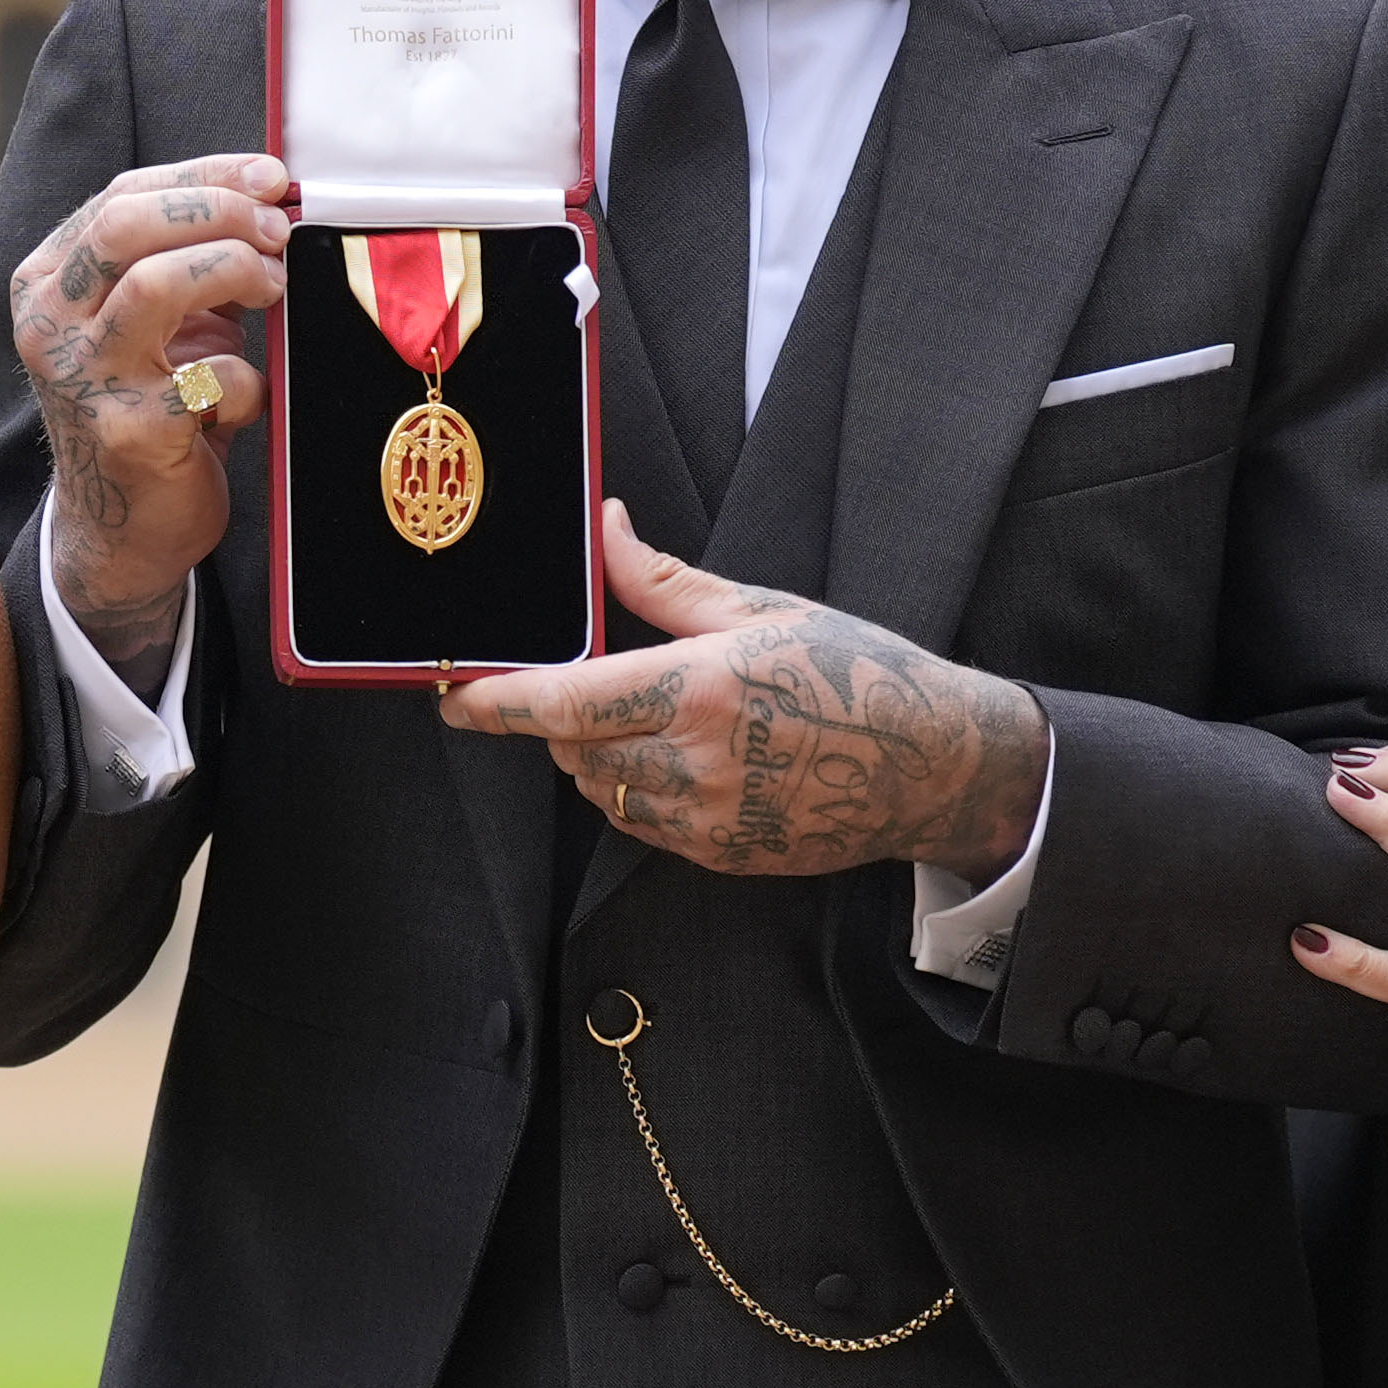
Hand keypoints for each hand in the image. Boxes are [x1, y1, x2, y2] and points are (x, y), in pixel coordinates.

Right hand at [14, 155, 294, 687]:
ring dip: (235, 270)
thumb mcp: (150, 325)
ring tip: (273, 287)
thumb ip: (183, 260)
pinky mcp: (126, 432)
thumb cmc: (149, 409)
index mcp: (47, 281)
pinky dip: (249, 379)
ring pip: (156, 283)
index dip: (206, 175)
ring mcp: (81, 377)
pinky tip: (250, 397)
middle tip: (277, 230)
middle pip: (127, 224)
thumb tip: (266, 200)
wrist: (121, 531)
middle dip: (219, 211)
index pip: (121, 196)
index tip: (271, 178)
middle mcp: (47, 323)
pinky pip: (207, 378)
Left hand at [437, 505, 1048, 880]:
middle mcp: (697, 763)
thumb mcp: (760, 610)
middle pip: (573, 750)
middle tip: (596, 687)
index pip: (565, 704)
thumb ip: (662, 583)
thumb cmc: (858, 673)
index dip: (497, 703)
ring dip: (599, 757)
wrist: (935, 766)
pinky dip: (639, 792)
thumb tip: (604, 530)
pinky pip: (644, 826)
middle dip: (563, 720)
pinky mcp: (724, 856)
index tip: (452, 696)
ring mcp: (710, 820)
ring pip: (603, 791)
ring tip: (654, 720)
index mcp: (699, 691)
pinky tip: (686, 762)